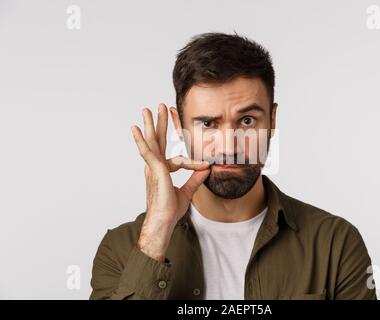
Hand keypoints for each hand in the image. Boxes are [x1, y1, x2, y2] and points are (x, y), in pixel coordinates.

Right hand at [131, 103, 209, 260]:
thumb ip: (195, 179)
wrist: (163, 223)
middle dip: (159, 123)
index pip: (173, 153)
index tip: (192, 146)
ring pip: (151, 142)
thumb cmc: (170, 211)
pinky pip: (148, 153)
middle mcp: (155, 167)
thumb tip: (206, 170)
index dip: (182, 147)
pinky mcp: (154, 170)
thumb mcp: (187, 192)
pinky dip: (141, 141)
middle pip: (158, 140)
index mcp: (162, 171)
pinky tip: (136, 130)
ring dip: (150, 124)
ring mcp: (153, 168)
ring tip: (146, 109)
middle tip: (159, 106)